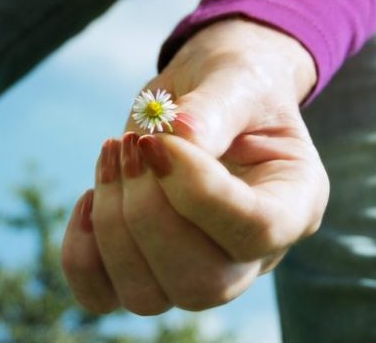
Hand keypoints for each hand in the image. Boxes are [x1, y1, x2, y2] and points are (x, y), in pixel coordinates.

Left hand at [61, 16, 329, 314]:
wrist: (212, 87)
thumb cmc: (236, 82)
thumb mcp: (236, 80)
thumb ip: (214, 107)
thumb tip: (178, 137)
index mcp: (294, 203)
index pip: (256, 230)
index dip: (199, 192)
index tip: (159, 140)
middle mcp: (252, 253)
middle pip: (202, 282)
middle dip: (148, 212)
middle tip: (134, 143)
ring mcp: (199, 268)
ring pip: (148, 295)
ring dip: (113, 222)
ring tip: (116, 152)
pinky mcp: (147, 266)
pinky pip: (102, 295)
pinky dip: (82, 251)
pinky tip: (91, 193)